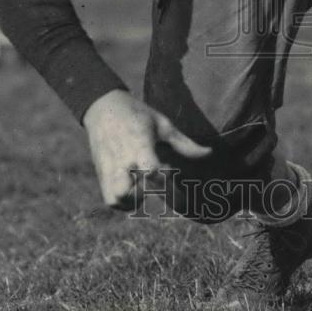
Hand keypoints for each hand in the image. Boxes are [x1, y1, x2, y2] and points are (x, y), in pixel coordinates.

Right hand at [82, 89, 211, 208]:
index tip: (170, 168)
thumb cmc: (137, 114)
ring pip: (117, 199)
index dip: (163, 177)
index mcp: (138, 144)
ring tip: (144, 188)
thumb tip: (209, 153)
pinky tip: (135, 191)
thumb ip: (185, 143)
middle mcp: (121, 160)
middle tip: (155, 182)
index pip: (149, 170)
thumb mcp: (162, 124)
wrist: (102, 107)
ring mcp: (109, 169)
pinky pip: (110, 199)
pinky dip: (123, 203)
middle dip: (146, 194)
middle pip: (129, 192)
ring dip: (134, 201)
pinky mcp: (102, 174)